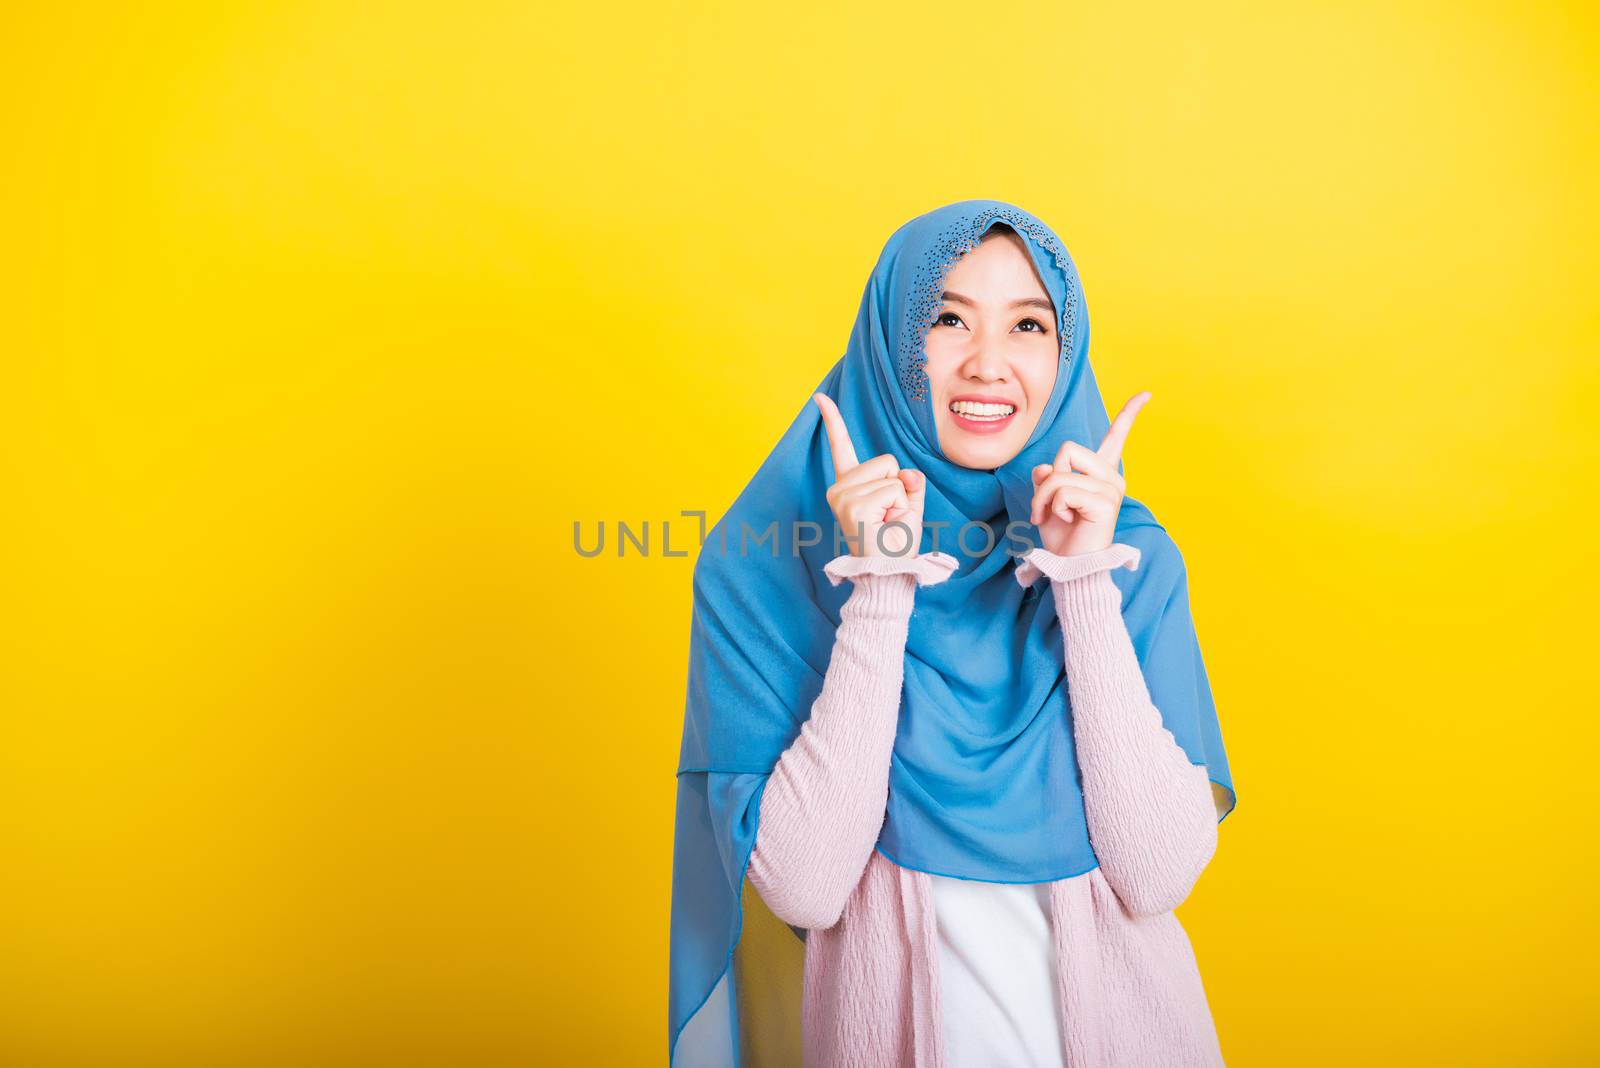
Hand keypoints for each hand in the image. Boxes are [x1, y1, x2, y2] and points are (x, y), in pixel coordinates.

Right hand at [814, 392, 924, 557]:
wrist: (889, 574)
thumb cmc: (896, 544)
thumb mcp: (909, 506)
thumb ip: (909, 483)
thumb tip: (907, 474)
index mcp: (848, 487)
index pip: (841, 448)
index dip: (832, 420)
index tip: (820, 397)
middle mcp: (838, 489)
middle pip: (886, 461)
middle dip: (899, 487)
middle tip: (889, 518)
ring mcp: (842, 497)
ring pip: (891, 474)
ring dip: (900, 500)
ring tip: (887, 523)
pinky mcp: (852, 505)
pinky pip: (893, 489)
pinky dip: (899, 507)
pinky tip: (885, 525)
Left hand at [1029, 391, 1149, 556]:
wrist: (1069, 567)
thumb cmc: (1062, 536)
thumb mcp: (1047, 501)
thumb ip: (1048, 478)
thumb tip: (1045, 468)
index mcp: (1101, 475)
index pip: (1116, 437)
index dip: (1129, 414)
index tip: (1146, 394)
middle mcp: (1111, 478)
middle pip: (1068, 449)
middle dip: (1047, 479)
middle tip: (1046, 507)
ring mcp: (1111, 490)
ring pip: (1060, 473)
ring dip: (1044, 497)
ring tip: (1052, 516)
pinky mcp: (1105, 503)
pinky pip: (1063, 490)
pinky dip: (1052, 507)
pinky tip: (1067, 521)